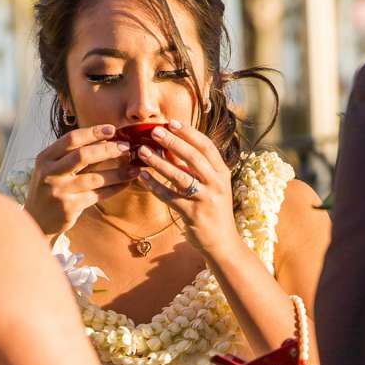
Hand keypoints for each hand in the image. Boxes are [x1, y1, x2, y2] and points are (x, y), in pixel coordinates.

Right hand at [24, 125, 136, 239]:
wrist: (37, 220)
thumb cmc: (51, 188)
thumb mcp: (53, 168)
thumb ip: (72, 155)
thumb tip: (107, 139)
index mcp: (45, 157)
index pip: (71, 139)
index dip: (93, 132)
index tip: (113, 129)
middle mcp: (49, 173)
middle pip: (83, 156)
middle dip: (108, 150)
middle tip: (126, 148)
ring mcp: (58, 191)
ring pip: (94, 178)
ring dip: (117, 173)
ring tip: (134, 169)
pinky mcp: (68, 207)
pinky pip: (97, 195)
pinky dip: (114, 189)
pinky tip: (125, 184)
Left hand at [132, 124, 240, 263]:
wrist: (222, 242)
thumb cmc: (213, 209)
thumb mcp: (211, 185)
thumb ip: (195, 167)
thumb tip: (171, 146)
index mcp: (222, 172)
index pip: (206, 146)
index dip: (188, 132)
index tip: (170, 122)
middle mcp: (216, 184)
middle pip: (193, 157)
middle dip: (172, 142)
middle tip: (154, 132)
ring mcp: (205, 199)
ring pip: (180, 176)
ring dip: (159, 162)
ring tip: (142, 152)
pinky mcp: (193, 214)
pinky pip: (170, 197)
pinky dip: (155, 186)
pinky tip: (142, 177)